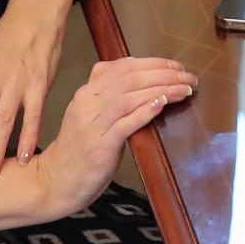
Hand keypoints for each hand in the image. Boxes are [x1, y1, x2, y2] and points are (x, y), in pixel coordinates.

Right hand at [34, 57, 196, 216]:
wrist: (56, 180)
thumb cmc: (79, 148)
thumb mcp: (90, 114)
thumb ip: (109, 94)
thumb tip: (140, 74)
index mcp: (87, 92)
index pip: (123, 67)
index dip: (153, 63)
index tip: (176, 66)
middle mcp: (88, 103)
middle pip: (130, 78)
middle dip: (164, 74)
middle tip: (188, 76)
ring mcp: (93, 124)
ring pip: (130, 97)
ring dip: (162, 90)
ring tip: (184, 89)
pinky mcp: (100, 146)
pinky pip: (126, 123)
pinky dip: (145, 111)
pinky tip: (162, 104)